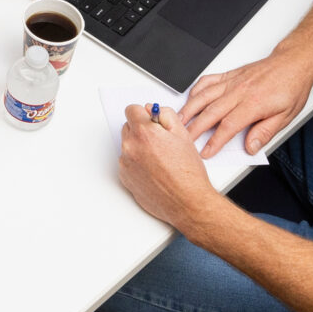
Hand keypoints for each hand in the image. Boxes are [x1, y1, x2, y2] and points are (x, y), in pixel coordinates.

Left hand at [118, 104, 219, 232]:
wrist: (187, 202)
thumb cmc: (188, 173)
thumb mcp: (183, 135)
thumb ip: (165, 115)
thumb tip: (152, 109)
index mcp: (145, 133)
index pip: (131, 110)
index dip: (143, 114)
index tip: (150, 120)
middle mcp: (131, 147)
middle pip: (128, 127)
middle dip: (141, 130)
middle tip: (160, 142)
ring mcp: (126, 163)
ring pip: (128, 146)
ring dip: (139, 147)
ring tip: (159, 160)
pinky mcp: (125, 178)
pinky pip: (127, 163)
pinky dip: (136, 164)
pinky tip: (153, 170)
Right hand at [181, 52, 312, 156]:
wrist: (293, 63)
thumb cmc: (291, 87)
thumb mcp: (286, 116)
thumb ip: (265, 133)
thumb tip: (250, 147)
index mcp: (253, 104)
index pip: (228, 126)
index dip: (215, 141)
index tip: (206, 152)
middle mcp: (239, 91)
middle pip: (211, 112)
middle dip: (195, 129)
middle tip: (184, 140)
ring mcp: (233, 81)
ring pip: (204, 96)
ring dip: (189, 109)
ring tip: (178, 120)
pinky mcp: (230, 74)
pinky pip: (208, 80)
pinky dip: (197, 89)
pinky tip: (191, 98)